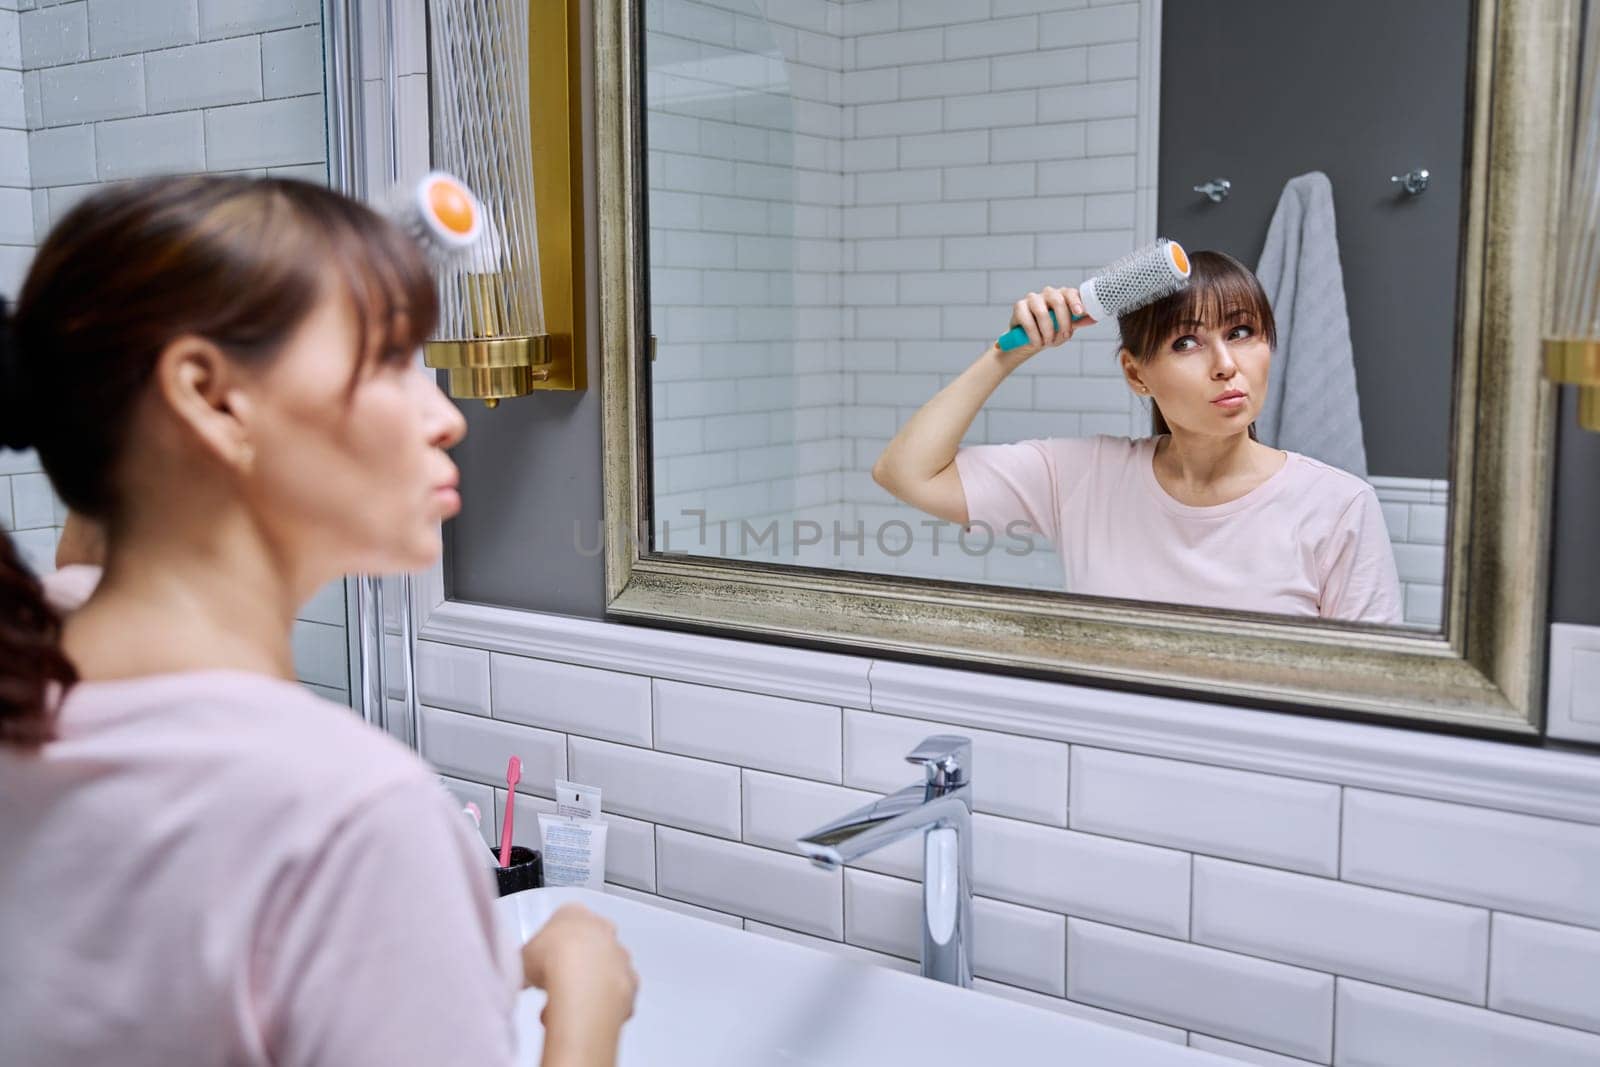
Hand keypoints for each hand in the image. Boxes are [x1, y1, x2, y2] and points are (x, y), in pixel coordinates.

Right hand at [522, 904, 637, 1033]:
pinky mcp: (631, 981)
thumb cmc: (551, 960)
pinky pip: (615, 994)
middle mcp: (602, 928)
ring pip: (604, 970)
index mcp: (573, 913)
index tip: (542, 961)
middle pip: (587, 944)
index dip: (550, 945)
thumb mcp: (522, 959)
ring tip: (564, 1006)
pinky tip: (583, 1016)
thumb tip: (523, 977)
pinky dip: (601, 1006)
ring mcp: (620, 954)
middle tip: (554, 983)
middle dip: (573, 964)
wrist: (582, 982)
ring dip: (587, 987)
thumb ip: (525, 965)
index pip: (562, 923)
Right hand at [1007, 286, 1092, 357]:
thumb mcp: (1067, 328)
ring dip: (1047, 332)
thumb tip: (1094, 318)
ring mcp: (1033, 298)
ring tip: (1047, 342)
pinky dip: (1034, 336)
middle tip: (1064, 336)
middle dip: (1063, 322)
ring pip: (1042, 313)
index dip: (1076, 301)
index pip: (1070, 293)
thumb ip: (1078, 322)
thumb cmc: (1051, 332)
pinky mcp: (1019, 306)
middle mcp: (1048, 293)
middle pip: (1057, 301)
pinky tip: (1037, 343)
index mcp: (1062, 296)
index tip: (1079, 312)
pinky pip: (1028, 321)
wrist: (1029, 341)